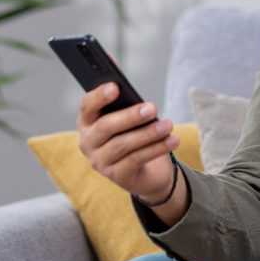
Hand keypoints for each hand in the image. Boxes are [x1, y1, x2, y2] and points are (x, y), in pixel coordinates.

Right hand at [77, 82, 178, 201]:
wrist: (145, 170)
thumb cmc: (133, 135)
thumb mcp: (129, 118)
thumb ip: (126, 103)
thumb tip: (129, 84)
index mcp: (87, 122)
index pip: (87, 106)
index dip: (99, 96)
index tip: (116, 87)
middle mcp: (88, 142)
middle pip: (105, 126)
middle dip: (131, 116)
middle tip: (152, 108)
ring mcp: (100, 161)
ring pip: (122, 144)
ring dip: (148, 133)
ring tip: (168, 125)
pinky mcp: (116, 176)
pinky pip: (136, 159)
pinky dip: (157, 148)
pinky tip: (172, 140)